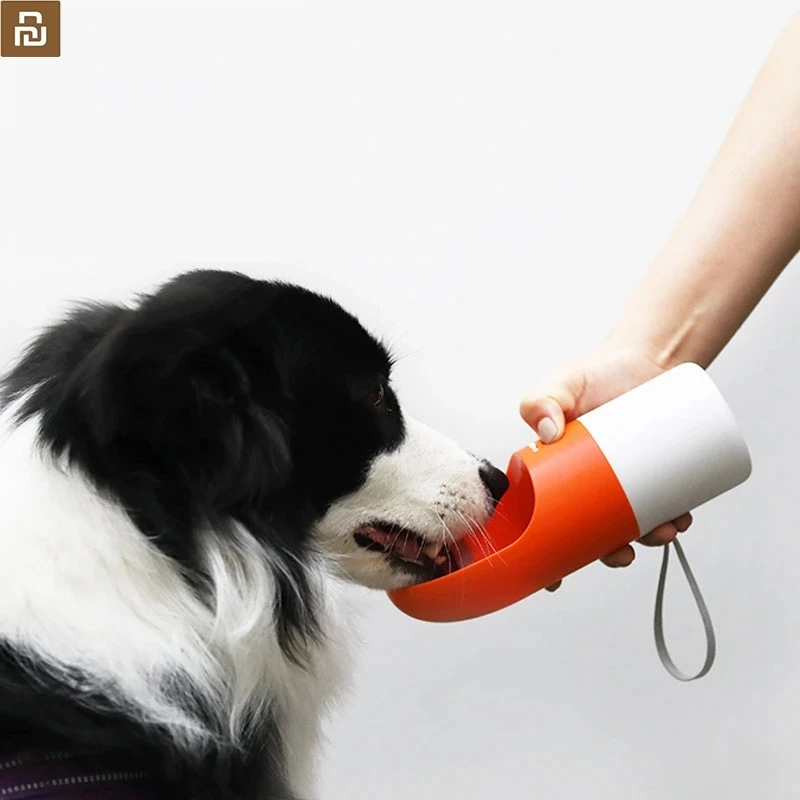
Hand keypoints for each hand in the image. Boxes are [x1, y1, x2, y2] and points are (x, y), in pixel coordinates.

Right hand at [519, 341, 692, 590]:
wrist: (644, 360)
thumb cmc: (595, 374)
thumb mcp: (560, 385)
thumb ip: (541, 400)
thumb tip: (547, 432)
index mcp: (553, 476)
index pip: (542, 523)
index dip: (546, 556)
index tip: (553, 580)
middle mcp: (586, 486)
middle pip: (590, 535)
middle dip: (606, 554)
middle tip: (621, 552)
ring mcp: (623, 483)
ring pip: (630, 525)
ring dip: (645, 539)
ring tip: (662, 529)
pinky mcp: (656, 475)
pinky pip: (662, 506)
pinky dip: (671, 518)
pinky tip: (679, 519)